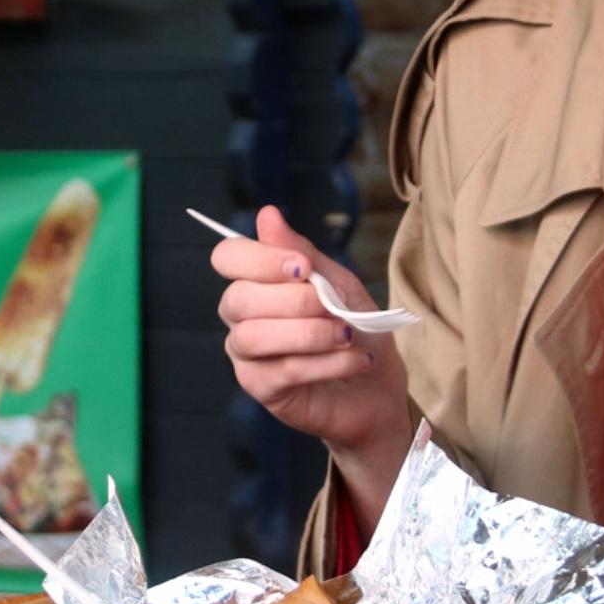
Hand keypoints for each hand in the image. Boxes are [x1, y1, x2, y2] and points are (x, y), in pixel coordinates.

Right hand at [213, 206, 411, 464]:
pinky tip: (352, 360)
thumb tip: (267, 214)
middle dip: (292, 300)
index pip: (227, 257)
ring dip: (308, 333)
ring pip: (252, 336)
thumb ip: (303, 253)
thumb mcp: (338, 283)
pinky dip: (323, 363)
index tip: (302, 268)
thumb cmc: (354, 328)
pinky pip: (280, 371)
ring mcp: (246, 355)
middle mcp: (241, 316)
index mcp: (255, 282)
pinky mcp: (261, 389)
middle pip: (237, 298)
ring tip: (346, 335)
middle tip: (332, 307)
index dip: (260, 259)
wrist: (376, 385)